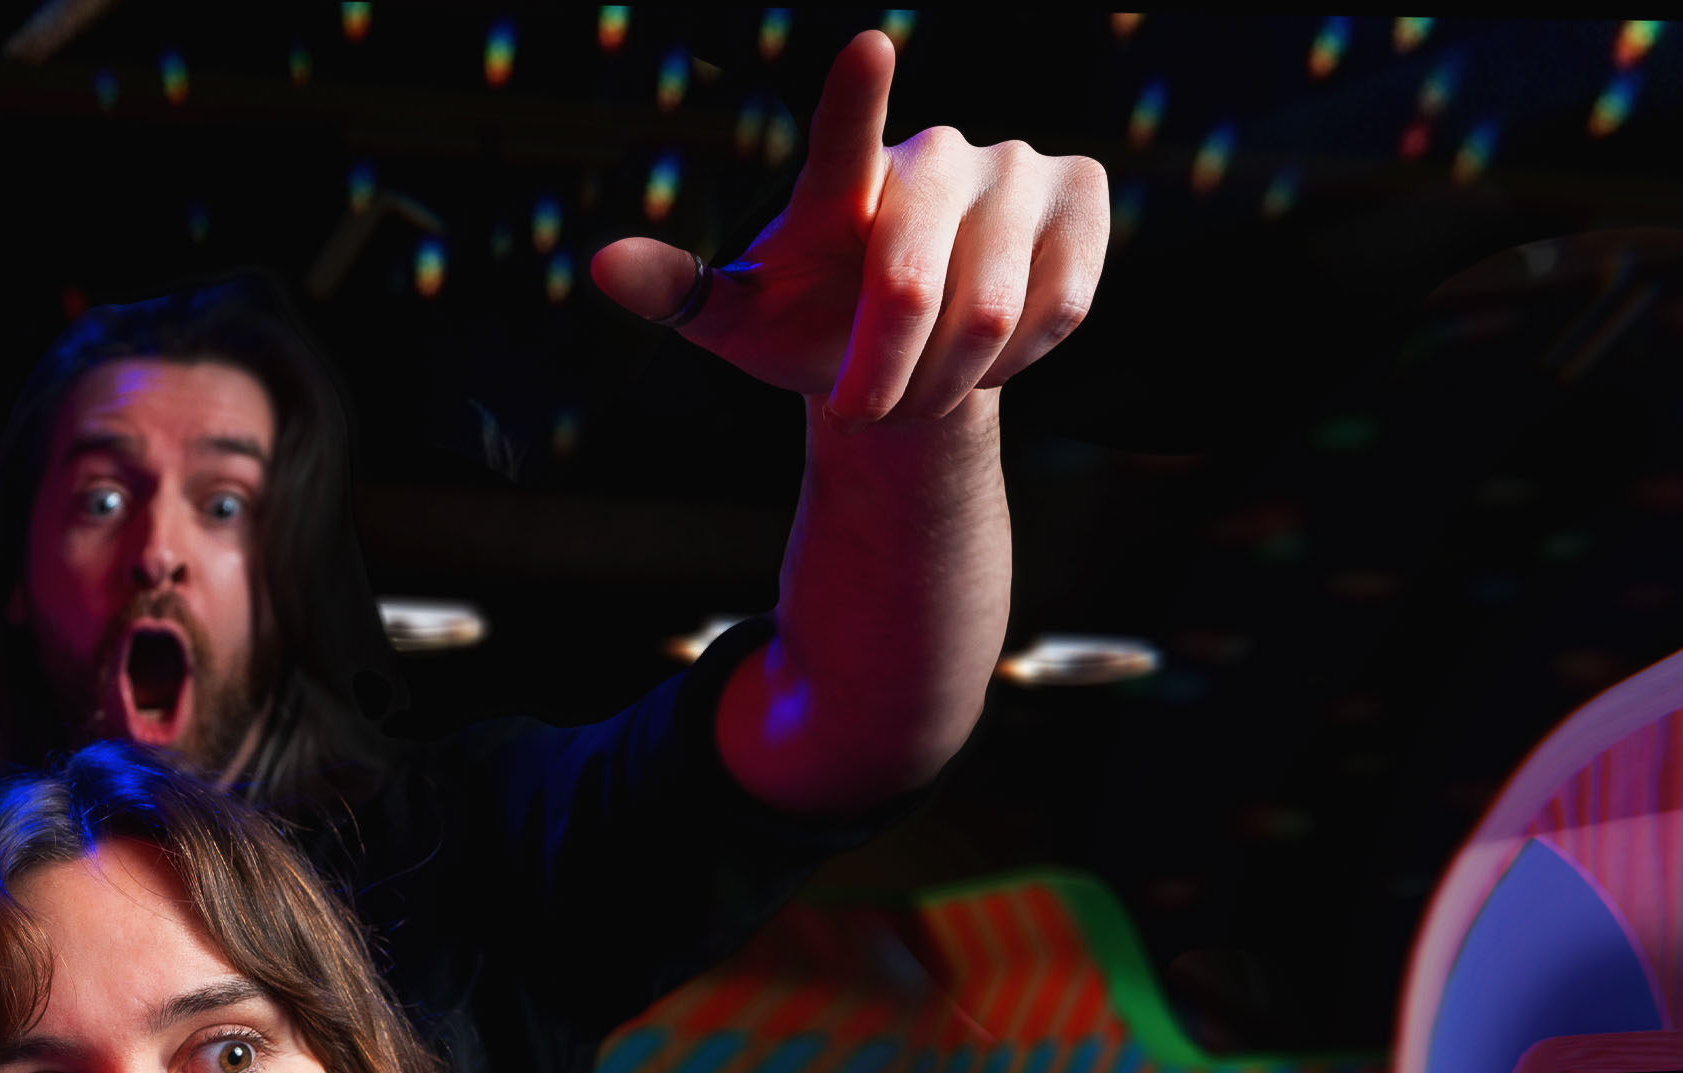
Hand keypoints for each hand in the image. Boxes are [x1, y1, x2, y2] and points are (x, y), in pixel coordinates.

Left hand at [595, 29, 1106, 426]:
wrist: (906, 356)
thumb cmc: (813, 325)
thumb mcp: (738, 321)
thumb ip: (678, 291)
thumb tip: (600, 262)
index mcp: (842, 178)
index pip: (843, 138)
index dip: (855, 100)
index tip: (866, 50)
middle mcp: (935, 155)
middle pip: (911, 284)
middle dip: (882, 374)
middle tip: (864, 412)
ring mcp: (1018, 167)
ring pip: (991, 310)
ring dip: (948, 381)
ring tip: (923, 387)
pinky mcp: (1082, 197)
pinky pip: (1058, 306)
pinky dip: (1015, 360)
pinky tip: (990, 350)